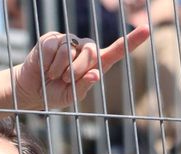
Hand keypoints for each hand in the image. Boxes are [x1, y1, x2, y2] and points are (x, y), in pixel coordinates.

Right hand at [13, 27, 149, 111]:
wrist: (33, 90)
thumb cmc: (56, 93)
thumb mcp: (72, 96)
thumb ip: (84, 86)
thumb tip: (95, 74)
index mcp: (96, 63)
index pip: (117, 51)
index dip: (132, 41)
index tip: (147, 30)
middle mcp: (85, 49)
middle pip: (92, 53)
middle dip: (77, 70)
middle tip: (66, 80)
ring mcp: (69, 41)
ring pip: (71, 51)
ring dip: (61, 69)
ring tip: (54, 75)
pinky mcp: (53, 38)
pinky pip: (55, 47)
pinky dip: (49, 62)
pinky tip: (45, 67)